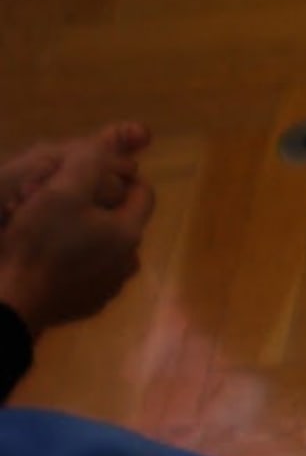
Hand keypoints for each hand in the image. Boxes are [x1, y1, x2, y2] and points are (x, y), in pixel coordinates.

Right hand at [0, 123, 154, 335]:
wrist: (13, 300)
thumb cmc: (38, 242)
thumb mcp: (61, 190)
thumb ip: (91, 164)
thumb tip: (115, 153)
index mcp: (128, 233)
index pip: (143, 192)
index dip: (121, 173)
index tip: (89, 168)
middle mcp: (128, 262)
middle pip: (122, 219)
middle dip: (96, 201)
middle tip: (57, 194)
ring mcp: (110, 286)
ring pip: (105, 245)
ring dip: (84, 229)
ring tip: (47, 223)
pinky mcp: (89, 302)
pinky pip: (88, 269)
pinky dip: (74, 256)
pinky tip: (46, 252)